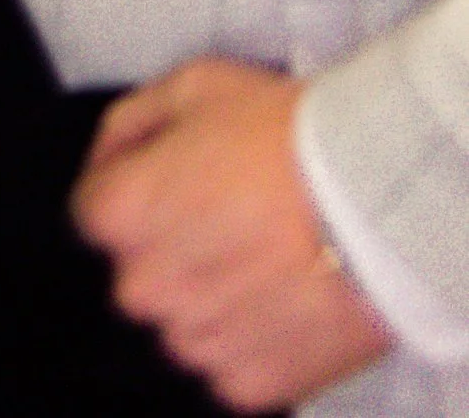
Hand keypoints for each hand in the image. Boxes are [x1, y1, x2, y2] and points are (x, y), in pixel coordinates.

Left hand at [71, 61, 393, 410]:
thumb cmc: (284, 134)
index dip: (135, 189)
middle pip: (140, 271)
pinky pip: (231, 363)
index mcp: (119, 215)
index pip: (95, 211)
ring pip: (185, 321)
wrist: (376, 201)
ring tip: (266, 260)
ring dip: (211, 297)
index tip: (178, 181)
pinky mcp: (246, 385)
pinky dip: (253, 339)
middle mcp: (143, 288)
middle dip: (172, 247)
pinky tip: (285, 300)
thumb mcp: (192, 86)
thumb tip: (110, 160)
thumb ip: (130, 125)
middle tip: (232, 219)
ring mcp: (194, 342)